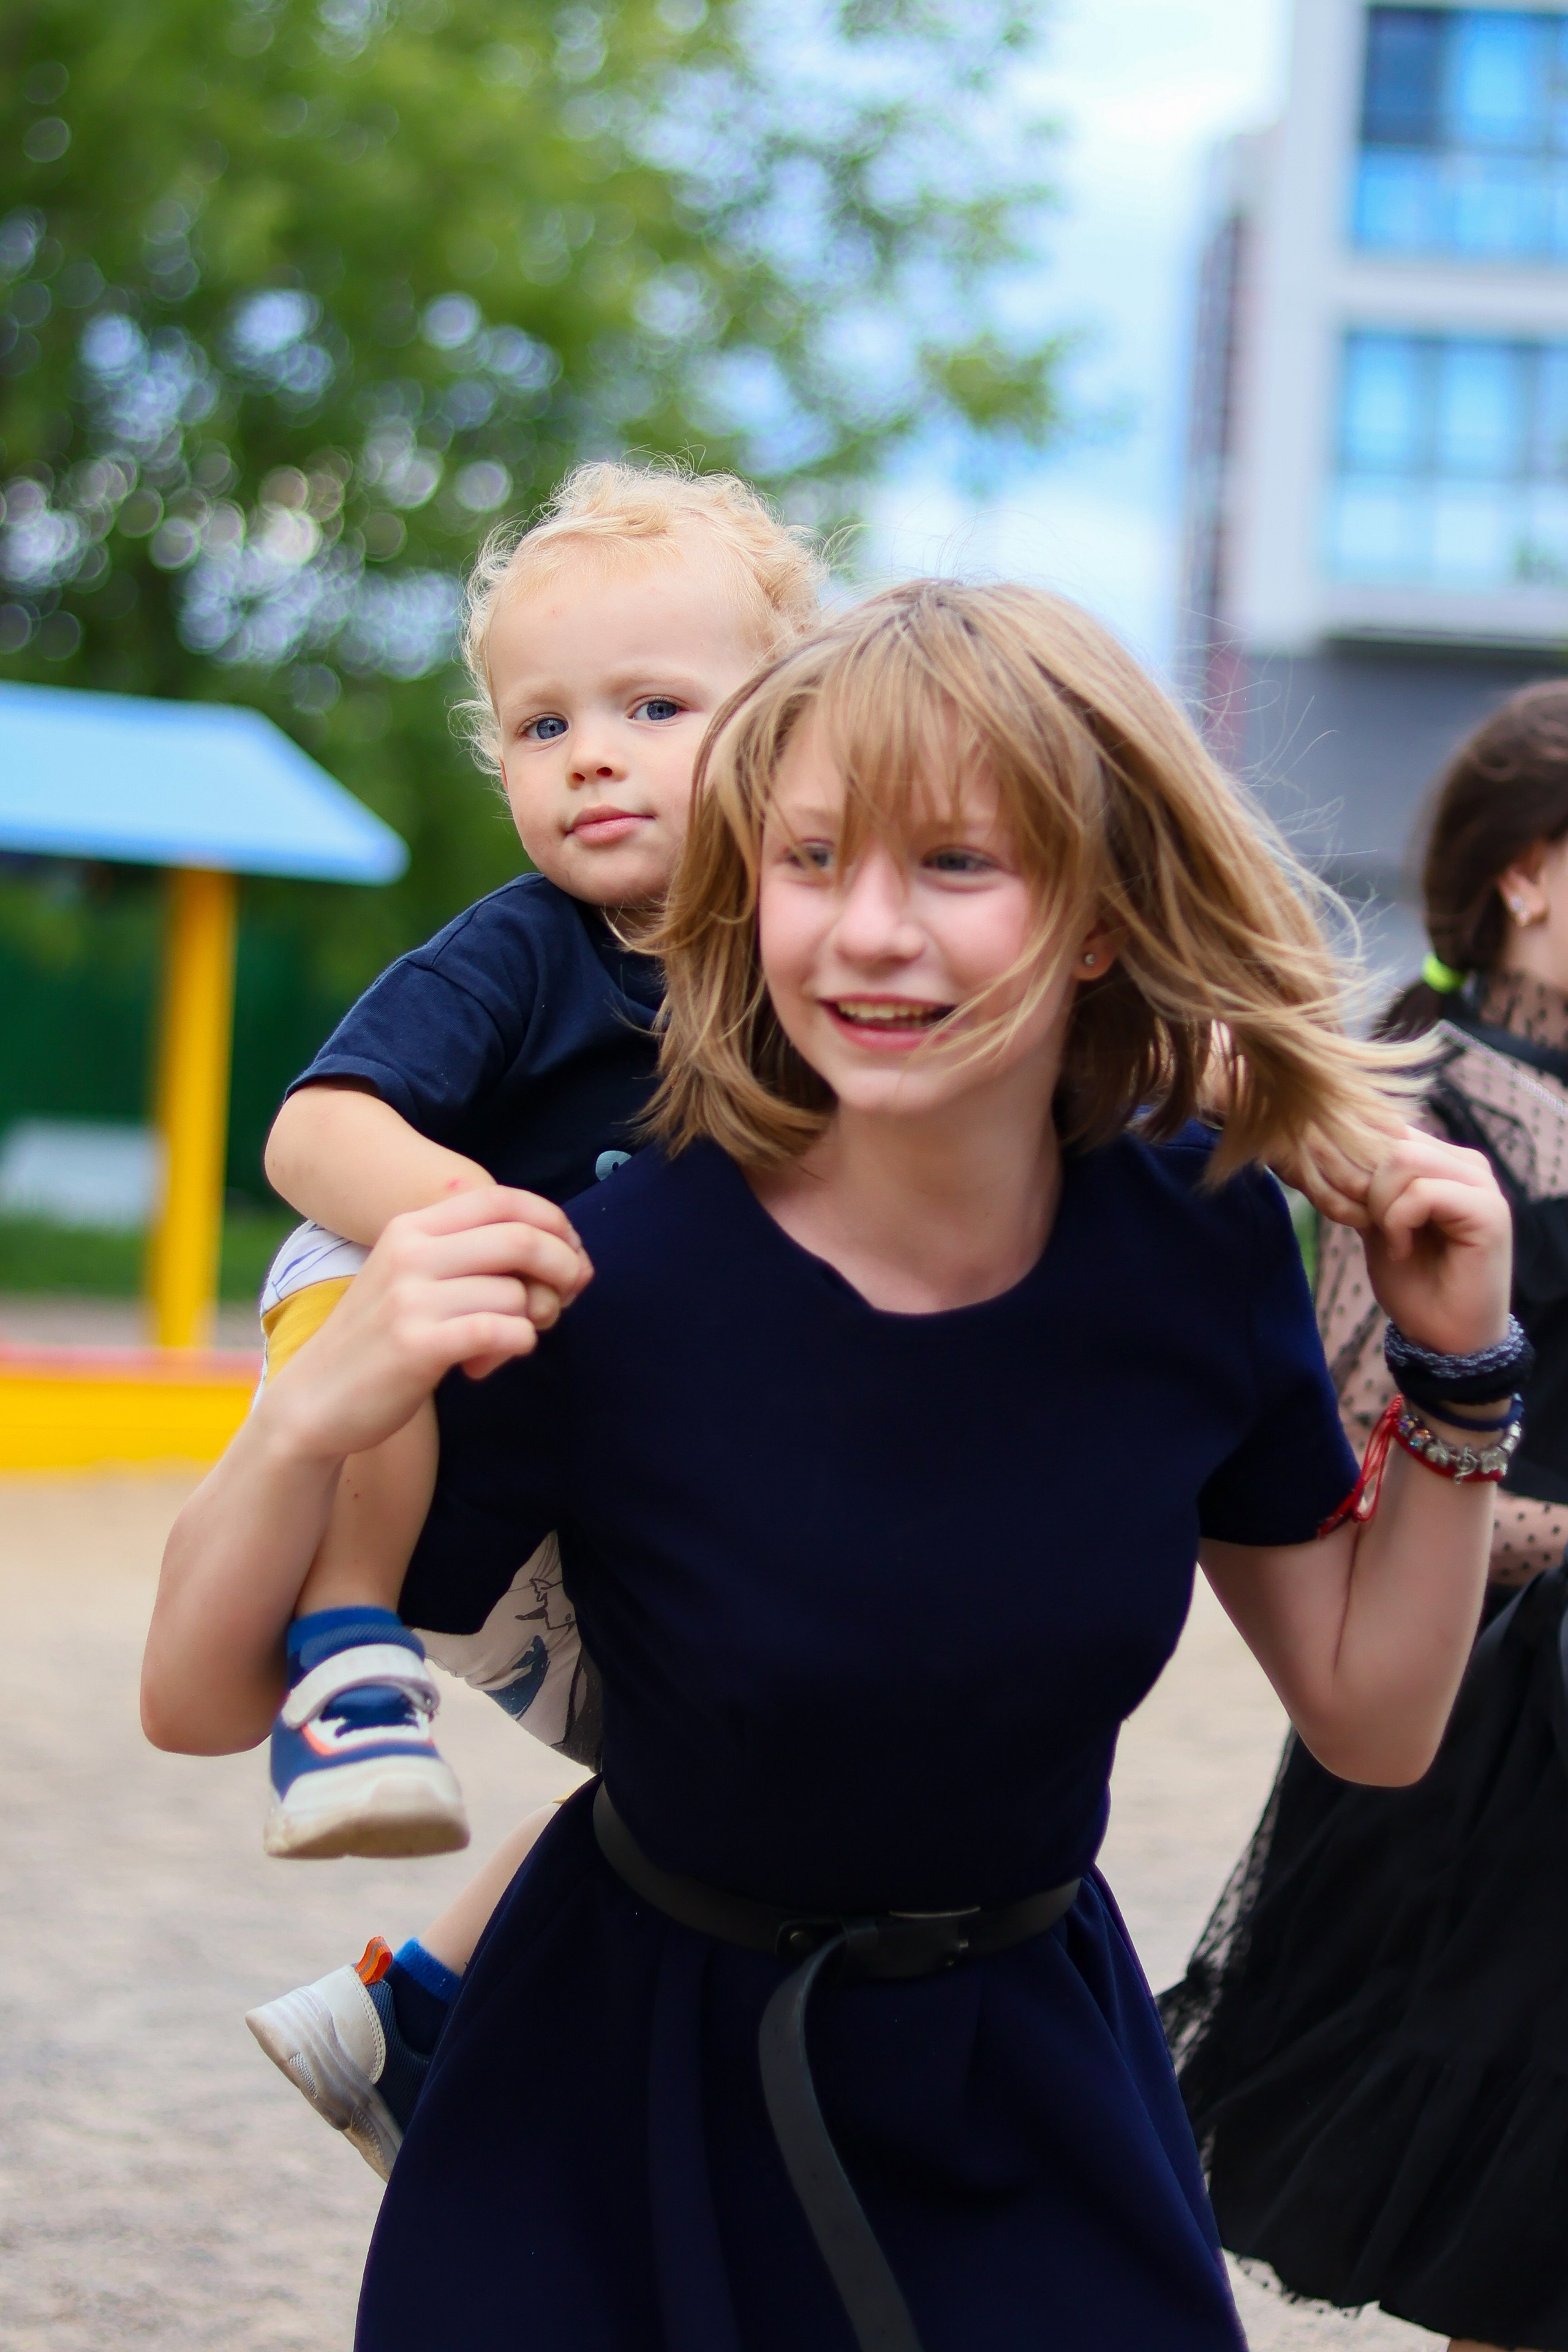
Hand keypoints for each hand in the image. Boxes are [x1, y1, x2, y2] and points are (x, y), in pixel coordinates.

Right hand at [263, 1188, 591, 1463]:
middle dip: (564, 1268)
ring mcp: (411, 1298)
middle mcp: (410, 1252)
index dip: (553, 1223)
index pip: (503, 1198)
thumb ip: (467, 1253)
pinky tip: (489, 1363)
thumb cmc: (378, 1341)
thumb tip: (559, 1247)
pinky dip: (516, 1345)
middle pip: (521, 1239)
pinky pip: (502, 1331)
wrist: (314, 1400)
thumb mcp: (410, 1277)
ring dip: (532, 1321)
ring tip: (502, 1344)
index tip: (572, 1254)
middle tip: (569, 1298)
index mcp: (411, 1227)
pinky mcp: (417, 1345)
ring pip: (516, 1293)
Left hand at [1358, 1126, 1510, 1356]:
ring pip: (1403, 1159)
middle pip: (1390, 1139)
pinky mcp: (1488, 1209)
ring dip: (1380, 1205)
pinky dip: (1399, 1223)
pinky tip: (1403, 1250)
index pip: (1385, 1127)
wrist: (1443, 1335)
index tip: (1342, 1203)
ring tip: (1391, 1240)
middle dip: (1360, 1183)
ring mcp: (1480, 1183)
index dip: (1350, 1160)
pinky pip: (1422, 1193)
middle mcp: (1463, 1162)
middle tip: (1363, 1225)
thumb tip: (1317, 1146)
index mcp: (1439, 1158)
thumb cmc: (1412, 1280)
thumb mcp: (1374, 1221)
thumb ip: (1360, 1184)